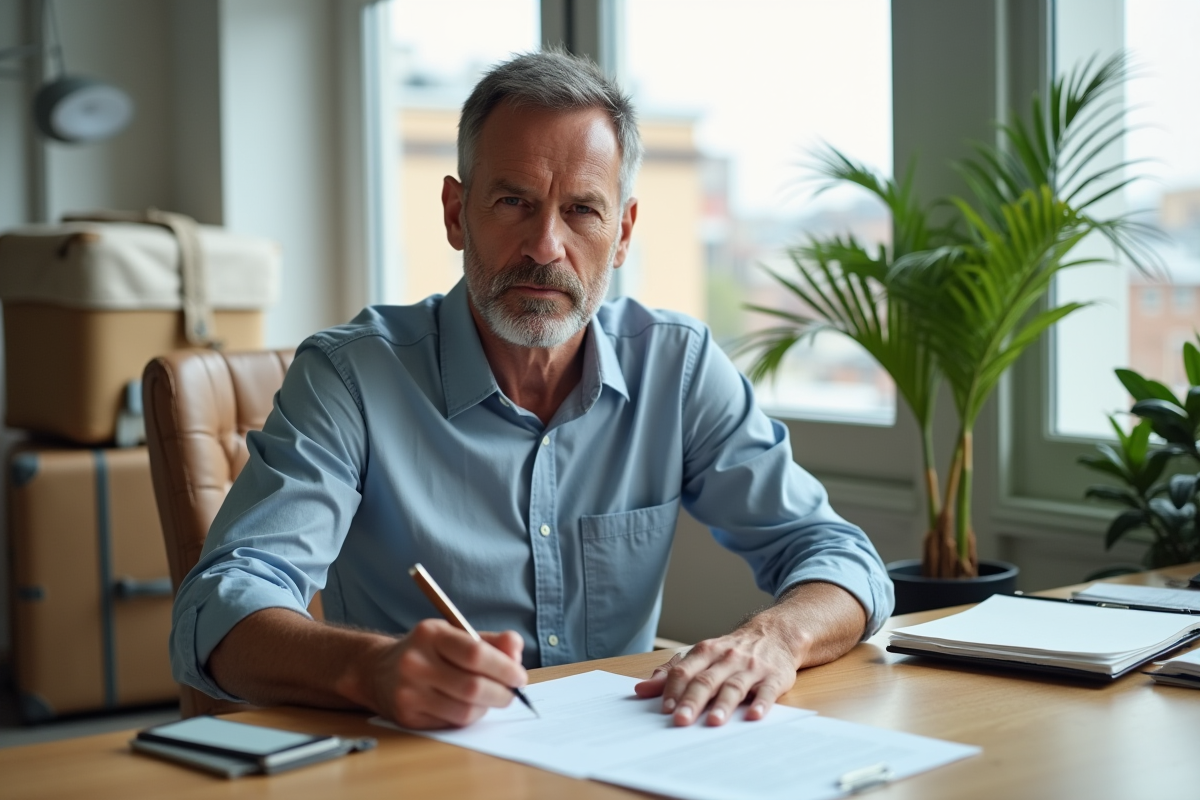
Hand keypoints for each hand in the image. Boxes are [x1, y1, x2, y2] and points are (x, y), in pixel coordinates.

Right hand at [370, 619, 526, 728]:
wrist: (377, 670)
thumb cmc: (427, 650)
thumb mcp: (455, 634)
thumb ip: (489, 641)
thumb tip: (516, 649)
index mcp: (431, 635)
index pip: (475, 654)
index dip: (504, 668)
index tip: (519, 677)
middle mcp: (415, 663)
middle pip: (472, 687)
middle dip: (501, 693)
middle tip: (511, 693)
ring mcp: (408, 692)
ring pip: (464, 711)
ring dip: (486, 708)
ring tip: (490, 699)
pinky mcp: (407, 717)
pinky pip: (451, 723)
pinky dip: (468, 718)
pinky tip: (468, 706)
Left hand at [633, 624, 799, 726]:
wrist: (774, 634)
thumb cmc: (731, 651)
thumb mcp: (702, 655)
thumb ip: (672, 673)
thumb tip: (640, 690)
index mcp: (706, 652)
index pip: (685, 670)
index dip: (673, 689)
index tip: (665, 709)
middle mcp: (727, 658)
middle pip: (706, 680)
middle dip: (692, 700)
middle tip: (681, 720)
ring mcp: (751, 668)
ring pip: (734, 686)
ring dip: (723, 704)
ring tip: (713, 721)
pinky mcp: (774, 678)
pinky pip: (767, 691)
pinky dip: (760, 703)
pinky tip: (754, 716)